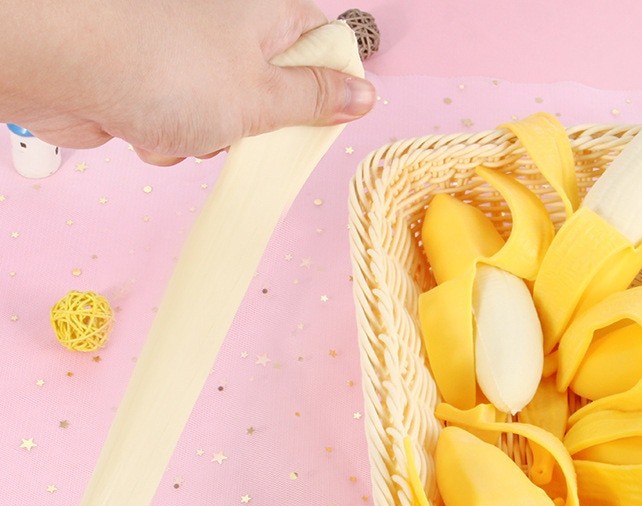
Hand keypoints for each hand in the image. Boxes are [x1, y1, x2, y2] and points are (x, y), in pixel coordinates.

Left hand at [1, 0, 374, 164]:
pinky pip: (184, 126)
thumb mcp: (261, 97)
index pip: (322, 46)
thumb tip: (364, 95)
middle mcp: (228, 28)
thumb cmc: (165, 71)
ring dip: (207, 139)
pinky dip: (170, 138)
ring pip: (226, 120)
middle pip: (274, 93)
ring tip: (182, 125)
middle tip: (240, 128)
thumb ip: (315, 101)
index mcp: (266, 13)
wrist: (59, 66)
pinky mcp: (154, 84)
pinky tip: (147, 127)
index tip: (322, 121)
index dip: (328, 89)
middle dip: (256, 127)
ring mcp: (188, 56)